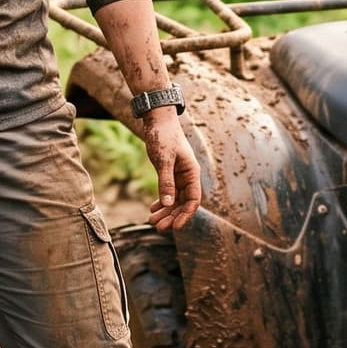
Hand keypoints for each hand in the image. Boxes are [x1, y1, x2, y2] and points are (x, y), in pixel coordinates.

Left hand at [143, 107, 200, 230]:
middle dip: (172, 216)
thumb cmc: (163, 136)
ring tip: (152, 221)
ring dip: (166, 211)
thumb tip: (169, 203)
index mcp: (192, 172)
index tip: (175, 227)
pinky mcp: (169, 172)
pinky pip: (168, 192)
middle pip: (183, 203)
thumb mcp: (164, 159)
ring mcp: (178, 175)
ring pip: (175, 199)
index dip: (185, 215)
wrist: (158, 120)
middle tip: (159, 227)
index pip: (193, 199)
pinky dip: (162, 201)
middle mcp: (187, 176)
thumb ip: (166, 181)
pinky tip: (153, 208)